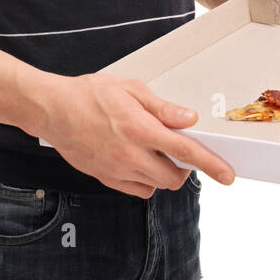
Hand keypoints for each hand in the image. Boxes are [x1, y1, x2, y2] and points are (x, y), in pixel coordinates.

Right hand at [31, 72, 235, 198]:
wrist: (52, 109)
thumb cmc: (89, 94)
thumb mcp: (131, 90)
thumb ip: (163, 108)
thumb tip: (189, 120)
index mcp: (140, 128)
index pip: (185, 151)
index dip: (211, 164)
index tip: (227, 174)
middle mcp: (129, 154)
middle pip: (174, 177)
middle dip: (185, 167)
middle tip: (178, 149)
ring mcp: (116, 170)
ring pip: (156, 185)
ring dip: (164, 172)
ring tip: (153, 150)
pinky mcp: (105, 178)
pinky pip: (137, 189)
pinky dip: (145, 179)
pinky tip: (138, 160)